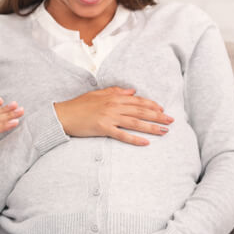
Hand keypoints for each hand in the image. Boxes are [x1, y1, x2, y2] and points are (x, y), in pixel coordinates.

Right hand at [53, 87, 172, 145]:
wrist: (62, 115)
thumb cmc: (78, 105)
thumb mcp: (97, 94)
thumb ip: (115, 92)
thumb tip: (132, 91)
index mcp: (113, 97)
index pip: (137, 100)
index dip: (152, 105)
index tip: (162, 110)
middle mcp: (113, 106)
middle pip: (140, 111)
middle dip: (158, 116)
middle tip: (171, 121)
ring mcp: (109, 118)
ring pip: (135, 122)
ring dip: (151, 127)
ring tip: (165, 132)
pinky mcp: (103, 129)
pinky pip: (122, 135)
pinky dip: (134, 139)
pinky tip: (145, 143)